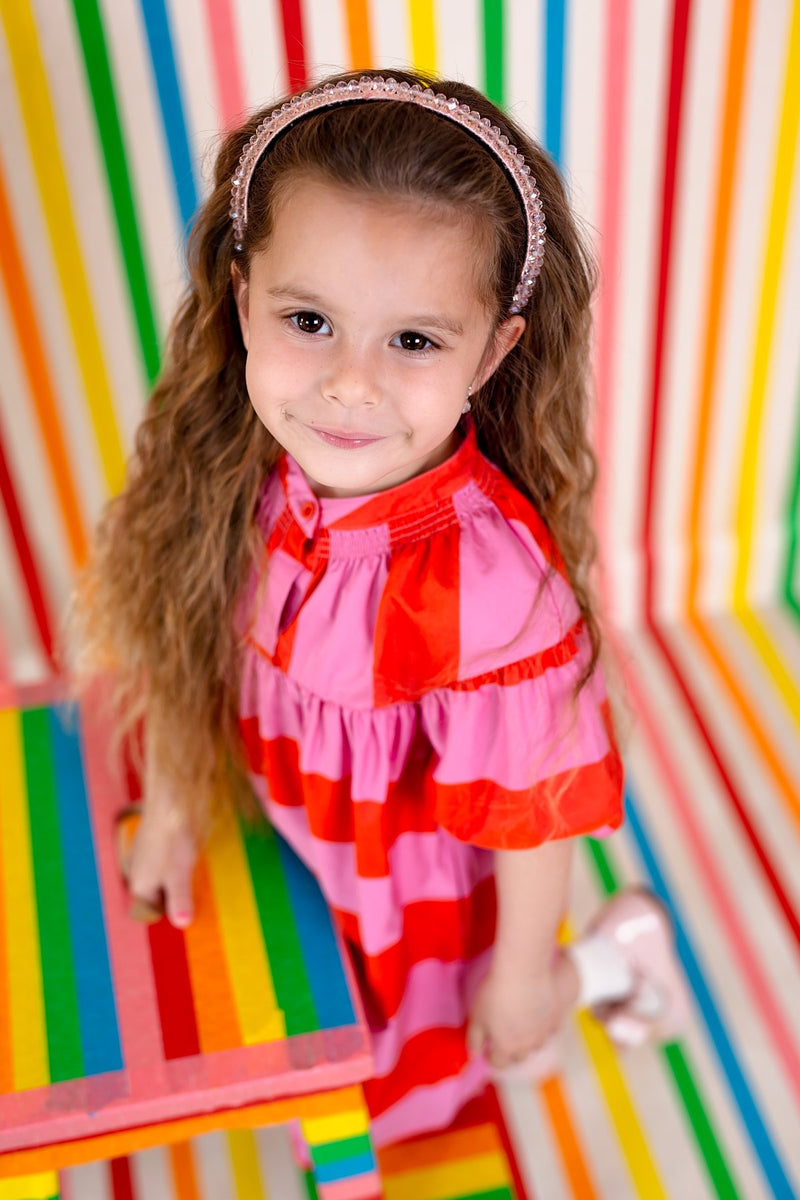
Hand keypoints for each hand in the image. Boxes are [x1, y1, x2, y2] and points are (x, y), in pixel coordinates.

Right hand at [122, 798, 197, 928]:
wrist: (168, 801)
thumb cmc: (172, 841)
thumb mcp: (179, 876)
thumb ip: (180, 901)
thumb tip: (182, 924)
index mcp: (140, 885)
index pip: (153, 909)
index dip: (172, 910)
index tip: (190, 908)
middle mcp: (137, 870)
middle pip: (156, 892)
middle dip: (175, 892)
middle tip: (195, 889)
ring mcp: (143, 853)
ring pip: (160, 873)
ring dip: (176, 874)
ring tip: (193, 870)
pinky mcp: (152, 837)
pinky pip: (163, 856)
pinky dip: (175, 858)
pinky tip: (188, 851)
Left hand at [467, 967, 561, 1069]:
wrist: (523, 974)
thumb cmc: (496, 994)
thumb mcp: (476, 1017)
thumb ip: (474, 1039)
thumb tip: (474, 1054)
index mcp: (506, 1047)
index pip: (499, 1063)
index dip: (492, 1057)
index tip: (488, 1050)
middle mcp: (526, 1046)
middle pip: (519, 1056)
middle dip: (510, 1050)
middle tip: (503, 1035)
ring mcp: (543, 1034)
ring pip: (535, 1044)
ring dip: (527, 1039)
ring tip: (520, 1023)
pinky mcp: (555, 1019)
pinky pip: (549, 1030)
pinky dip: (543, 1027)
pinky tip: (536, 1015)